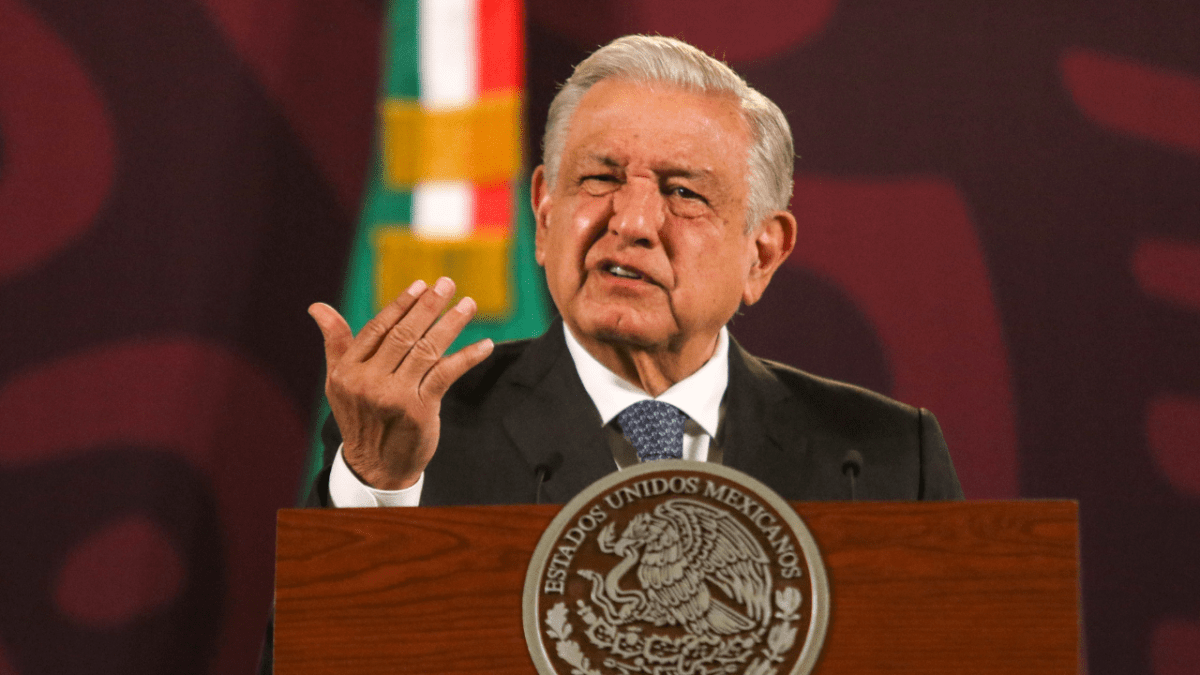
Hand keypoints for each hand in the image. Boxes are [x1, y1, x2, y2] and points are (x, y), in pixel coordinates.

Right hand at [308, 277, 493, 488]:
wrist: (376, 467)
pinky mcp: (420, 409)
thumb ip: (335, 342)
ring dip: (451, 325)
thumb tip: (317, 306)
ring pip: (427, 350)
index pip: (377, 328)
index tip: (421, 285)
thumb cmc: (360, 417)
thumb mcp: (339, 382)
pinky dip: (467, 357)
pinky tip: (485, 345)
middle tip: (447, 283)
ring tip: (469, 304)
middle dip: (428, 306)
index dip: (401, 305)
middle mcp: (368, 382)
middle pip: (404, 334)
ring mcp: (395, 396)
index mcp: (347, 371)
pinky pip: (447, 374)